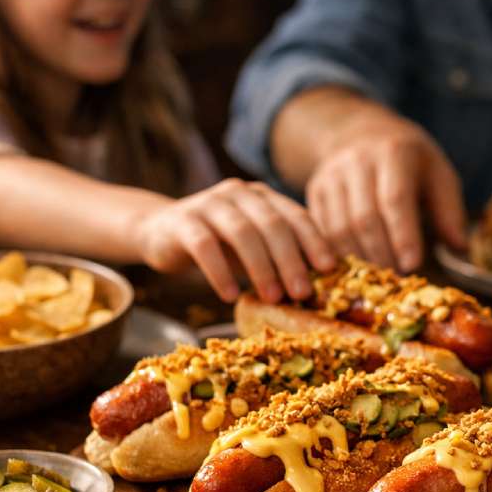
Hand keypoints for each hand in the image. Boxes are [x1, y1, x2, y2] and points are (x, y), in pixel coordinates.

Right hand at [135, 179, 335, 303]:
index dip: (314, 241)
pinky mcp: (182, 221)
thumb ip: (282, 254)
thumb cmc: (221, 243)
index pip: (295, 215)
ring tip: (272, 298)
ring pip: (242, 233)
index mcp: (264, 196)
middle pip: (272, 225)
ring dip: (261, 268)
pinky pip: (205, 245)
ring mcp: (209, 203)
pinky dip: (220, 272)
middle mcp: (239, 193)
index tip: (328, 269)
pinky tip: (230, 295)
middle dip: (291, 260)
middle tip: (302, 293)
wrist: (163, 232)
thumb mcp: (256, 245)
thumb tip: (322, 283)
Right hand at [305, 118, 465, 272]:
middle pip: (364, 218)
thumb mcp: (438, 174)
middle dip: (382, 254)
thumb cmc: (411, 162)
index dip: (404, 235)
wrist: (362, 134)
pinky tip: (355, 268)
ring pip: (339, 227)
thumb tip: (459, 247)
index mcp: (394, 153)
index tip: (413, 265)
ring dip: (360, 259)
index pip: (396, 199)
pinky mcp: (314, 190)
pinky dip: (338, 254)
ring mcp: (331, 175)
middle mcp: (357, 161)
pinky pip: (322, 230)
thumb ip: (449, 210)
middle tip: (398, 279)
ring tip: (380, 277)